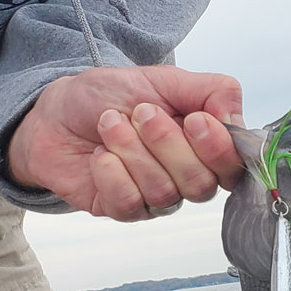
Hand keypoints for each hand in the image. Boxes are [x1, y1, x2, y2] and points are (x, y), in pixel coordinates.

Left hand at [7, 66, 243, 220]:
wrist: (56, 112)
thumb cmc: (112, 96)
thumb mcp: (165, 80)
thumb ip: (213, 90)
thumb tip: (234, 119)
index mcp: (206, 147)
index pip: (234, 167)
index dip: (217, 148)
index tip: (193, 119)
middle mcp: (188, 177)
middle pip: (201, 184)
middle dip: (166, 143)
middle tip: (140, 113)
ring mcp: (158, 198)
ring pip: (164, 192)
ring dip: (132, 151)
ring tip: (111, 124)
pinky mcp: (125, 210)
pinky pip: (130, 204)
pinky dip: (111, 172)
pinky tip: (100, 155)